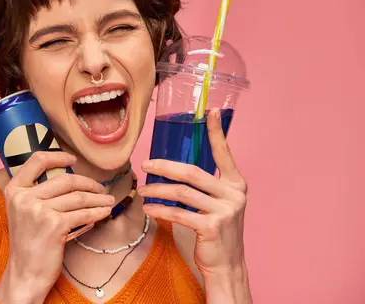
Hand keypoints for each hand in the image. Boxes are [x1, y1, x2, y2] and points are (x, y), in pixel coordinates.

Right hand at [0, 151, 113, 302]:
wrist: (25, 273)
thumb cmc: (28, 242)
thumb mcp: (22, 211)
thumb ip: (36, 192)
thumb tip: (68, 176)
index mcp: (14, 190)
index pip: (36, 160)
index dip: (57, 156)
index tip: (73, 160)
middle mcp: (24, 198)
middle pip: (65, 180)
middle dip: (89, 183)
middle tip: (101, 188)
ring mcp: (39, 211)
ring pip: (78, 197)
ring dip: (98, 198)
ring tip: (108, 200)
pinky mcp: (55, 225)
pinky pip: (83, 213)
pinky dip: (97, 211)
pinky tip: (104, 212)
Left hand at [137, 109, 247, 276]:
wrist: (226, 265)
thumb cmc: (216, 230)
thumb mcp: (218, 204)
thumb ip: (205, 186)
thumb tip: (172, 166)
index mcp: (236, 184)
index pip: (224, 153)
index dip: (217, 132)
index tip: (212, 112)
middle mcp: (233, 195)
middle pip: (192, 172)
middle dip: (164, 166)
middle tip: (145, 164)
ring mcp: (224, 211)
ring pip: (182, 192)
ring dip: (157, 189)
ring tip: (142, 189)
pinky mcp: (211, 227)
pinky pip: (179, 213)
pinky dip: (160, 209)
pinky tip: (148, 207)